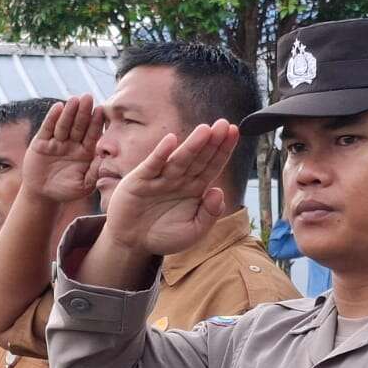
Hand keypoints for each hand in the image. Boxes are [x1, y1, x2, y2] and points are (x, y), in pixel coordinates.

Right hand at [23, 95, 102, 202]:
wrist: (43, 194)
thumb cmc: (66, 190)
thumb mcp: (83, 186)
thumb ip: (94, 173)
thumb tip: (104, 159)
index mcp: (85, 152)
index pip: (92, 134)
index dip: (96, 123)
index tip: (101, 110)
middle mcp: (72, 143)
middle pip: (79, 125)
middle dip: (83, 112)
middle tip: (88, 97)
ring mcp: (57, 142)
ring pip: (64, 124)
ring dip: (69, 112)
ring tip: (74, 99)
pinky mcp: (41, 143)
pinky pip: (48, 128)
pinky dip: (52, 118)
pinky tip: (58, 107)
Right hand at [106, 120, 239, 255]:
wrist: (132, 243)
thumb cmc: (163, 235)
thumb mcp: (193, 232)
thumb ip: (209, 215)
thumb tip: (219, 191)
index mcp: (195, 188)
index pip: (212, 165)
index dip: (223, 150)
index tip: (234, 132)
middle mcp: (180, 179)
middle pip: (199, 158)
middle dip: (212, 142)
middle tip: (224, 125)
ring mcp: (160, 178)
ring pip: (179, 159)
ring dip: (192, 144)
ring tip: (205, 130)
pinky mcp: (140, 181)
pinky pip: (152, 165)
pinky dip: (160, 153)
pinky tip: (170, 141)